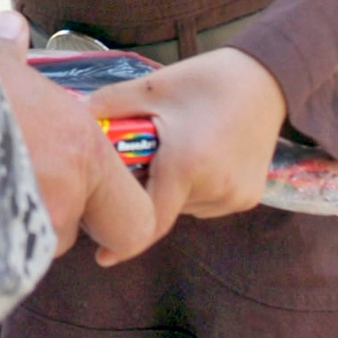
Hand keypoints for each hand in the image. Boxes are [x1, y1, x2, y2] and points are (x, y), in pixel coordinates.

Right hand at [0, 12, 155, 260]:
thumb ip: (7, 52)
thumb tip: (11, 27)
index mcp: (79, 151)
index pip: (135, 221)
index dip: (114, 215)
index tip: (86, 200)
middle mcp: (58, 203)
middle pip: (67, 232)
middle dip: (43, 214)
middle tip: (1, 176)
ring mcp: (15, 241)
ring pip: (23, 250)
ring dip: (1, 226)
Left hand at [87, 47, 286, 264]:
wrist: (267, 80)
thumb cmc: (204, 81)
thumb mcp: (152, 87)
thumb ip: (108, 106)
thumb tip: (70, 121)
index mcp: (185, 164)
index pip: (150, 221)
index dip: (123, 239)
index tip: (101, 256)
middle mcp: (214, 188)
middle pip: (164, 209)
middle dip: (147, 193)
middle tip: (142, 162)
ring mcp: (235, 197)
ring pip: (185, 208)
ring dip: (171, 192)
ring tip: (176, 151)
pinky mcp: (249, 198)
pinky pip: (207, 204)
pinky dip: (194, 191)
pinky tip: (199, 158)